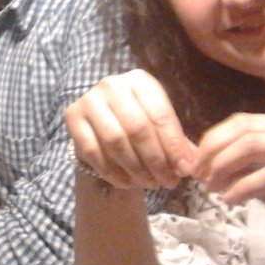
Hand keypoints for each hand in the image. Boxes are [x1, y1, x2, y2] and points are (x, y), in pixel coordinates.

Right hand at [64, 70, 196, 189]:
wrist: (102, 121)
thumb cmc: (139, 123)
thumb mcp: (161, 127)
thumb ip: (177, 145)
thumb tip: (191, 167)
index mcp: (140, 81)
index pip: (160, 114)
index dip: (173, 145)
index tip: (184, 170)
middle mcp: (112, 84)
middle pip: (137, 128)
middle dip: (155, 160)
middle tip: (167, 182)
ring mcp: (89, 100)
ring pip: (115, 140)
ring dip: (135, 168)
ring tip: (149, 184)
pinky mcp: (72, 117)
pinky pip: (92, 150)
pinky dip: (111, 171)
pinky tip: (126, 183)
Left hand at [193, 112, 264, 245]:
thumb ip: (243, 164)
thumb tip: (201, 155)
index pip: (243, 121)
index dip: (213, 140)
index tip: (195, 163)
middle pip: (244, 130)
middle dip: (214, 153)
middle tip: (198, 177)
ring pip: (253, 147)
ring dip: (224, 168)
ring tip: (211, 188)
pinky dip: (243, 187)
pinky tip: (230, 201)